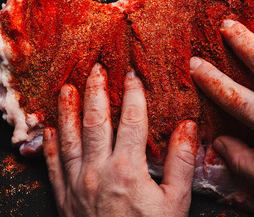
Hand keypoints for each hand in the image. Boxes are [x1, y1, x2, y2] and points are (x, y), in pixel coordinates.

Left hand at [43, 64, 197, 216]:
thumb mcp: (176, 201)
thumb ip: (181, 161)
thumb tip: (188, 126)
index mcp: (128, 169)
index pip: (131, 120)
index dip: (133, 94)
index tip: (133, 75)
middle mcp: (98, 170)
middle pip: (96, 121)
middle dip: (97, 91)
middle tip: (97, 68)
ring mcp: (76, 183)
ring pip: (69, 137)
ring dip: (68, 110)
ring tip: (68, 88)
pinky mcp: (64, 196)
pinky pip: (53, 164)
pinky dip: (50, 144)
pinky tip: (49, 128)